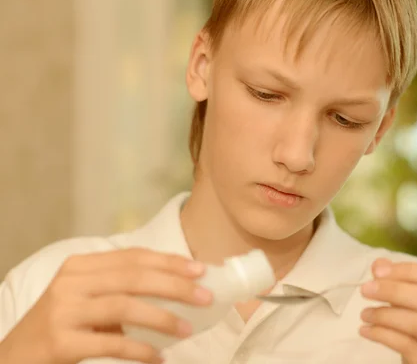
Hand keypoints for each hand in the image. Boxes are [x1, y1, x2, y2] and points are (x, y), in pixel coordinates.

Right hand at [0, 248, 211, 363]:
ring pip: (125, 307)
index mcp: (80, 266)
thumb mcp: (86, 298)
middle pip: (134, 278)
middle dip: (175, 286)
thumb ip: (121, 288)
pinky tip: (158, 357)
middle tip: (205, 298)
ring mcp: (63, 311)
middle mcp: (71, 282)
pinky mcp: (59, 342)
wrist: (12, 359)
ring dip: (162, 318)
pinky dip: (140, 351)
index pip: (133, 257)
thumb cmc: (61, 326)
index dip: (169, 262)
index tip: (200, 270)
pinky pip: (111, 344)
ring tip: (187, 329)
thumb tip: (178, 288)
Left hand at [359, 259, 416, 363]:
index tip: (378, 271)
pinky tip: (367, 331)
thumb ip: (404, 287)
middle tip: (366, 289)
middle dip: (395, 290)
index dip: (409, 271)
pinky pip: (409, 347)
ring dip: (385, 314)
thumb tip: (379, 265)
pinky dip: (383, 335)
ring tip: (365, 314)